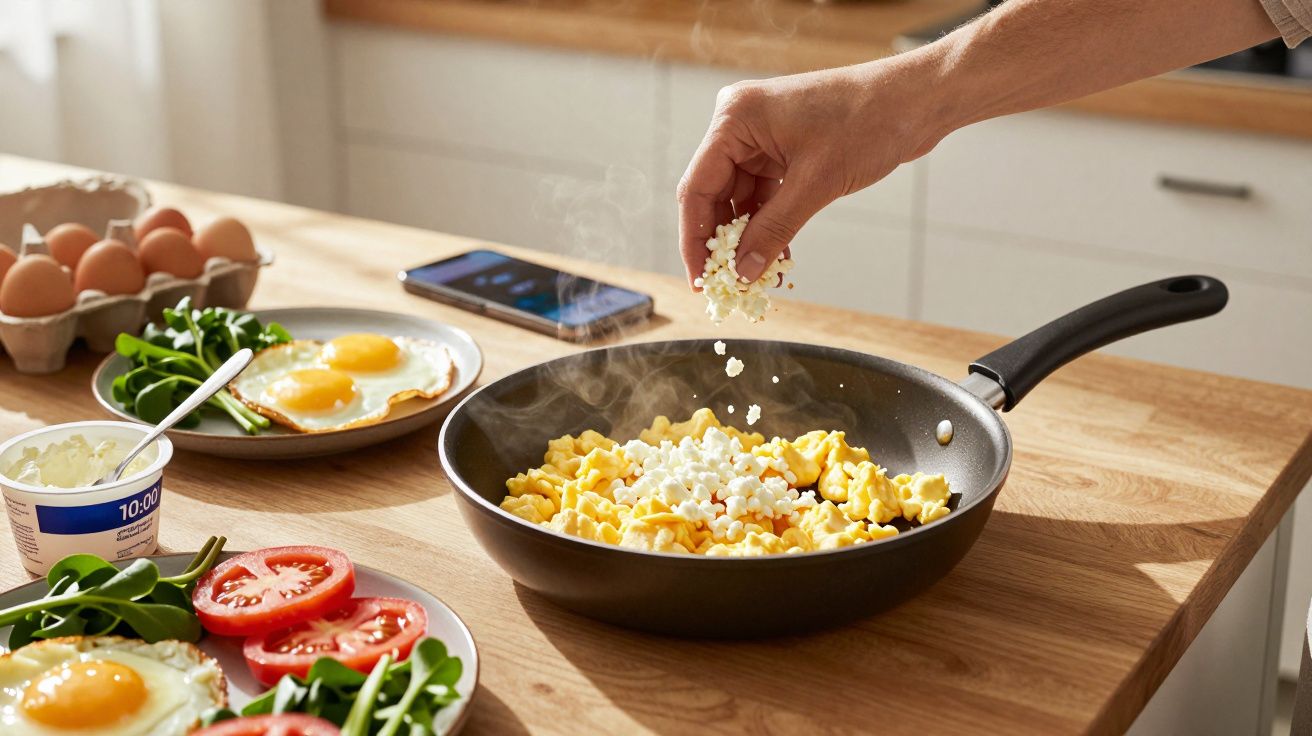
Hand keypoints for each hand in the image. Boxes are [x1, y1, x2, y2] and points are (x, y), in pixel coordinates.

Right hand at [676, 60, 940, 285]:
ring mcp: (763, 136)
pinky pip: (765, 195)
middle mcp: (741, 124)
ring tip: (756, 276)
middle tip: (727, 283)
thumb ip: (773, 230)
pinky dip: (769, 225)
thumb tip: (742, 271)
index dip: (694, 239)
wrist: (915, 101)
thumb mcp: (816, 184)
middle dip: (723, 242)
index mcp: (735, 119)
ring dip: (749, 238)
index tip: (700, 279)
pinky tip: (776, 256)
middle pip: (715, 195)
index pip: (697, 188)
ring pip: (741, 199)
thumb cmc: (868, 122)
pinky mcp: (784, 148)